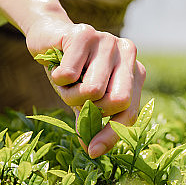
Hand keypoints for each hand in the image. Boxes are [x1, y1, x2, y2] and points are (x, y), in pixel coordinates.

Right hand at [27, 18, 145, 157]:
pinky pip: (69, 75)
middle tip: (77, 99)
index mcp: (135, 71)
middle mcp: (128, 53)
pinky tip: (57, 66)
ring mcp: (108, 40)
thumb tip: (94, 150)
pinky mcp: (84, 33)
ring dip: (70, 94)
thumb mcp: (86, 99)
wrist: (49, 37)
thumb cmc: (73, 72)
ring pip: (91, 90)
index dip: (111, 134)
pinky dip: (58, 78)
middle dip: (92, 110)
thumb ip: (94, 120)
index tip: (93, 151)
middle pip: (117, 101)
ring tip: (66, 81)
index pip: (130, 112)